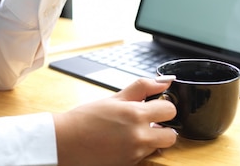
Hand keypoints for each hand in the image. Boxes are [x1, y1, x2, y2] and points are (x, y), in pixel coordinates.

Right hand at [53, 78, 176, 165]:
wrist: (68, 141)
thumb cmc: (87, 118)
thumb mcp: (115, 97)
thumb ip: (142, 87)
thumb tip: (164, 81)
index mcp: (135, 114)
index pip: (169, 110)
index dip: (164, 105)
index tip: (157, 104)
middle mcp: (139, 136)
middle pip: (172, 135)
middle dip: (164, 127)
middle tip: (150, 121)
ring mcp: (136, 154)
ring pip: (160, 147)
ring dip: (153, 139)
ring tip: (135, 131)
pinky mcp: (131, 165)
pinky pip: (146, 157)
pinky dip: (141, 149)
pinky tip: (125, 142)